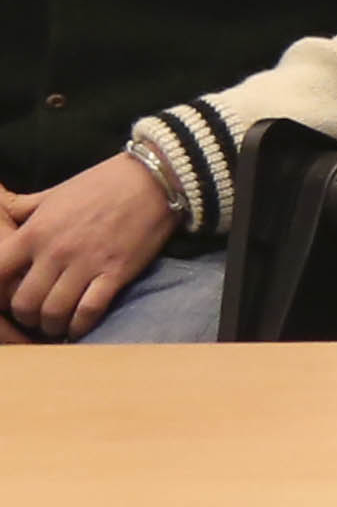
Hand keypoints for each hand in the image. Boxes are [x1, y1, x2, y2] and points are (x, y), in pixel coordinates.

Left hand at [1, 156, 172, 341]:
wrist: (152, 180)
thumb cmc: (101, 184)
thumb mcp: (54, 193)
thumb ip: (26, 209)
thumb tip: (6, 216)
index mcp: (34, 232)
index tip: (9, 296)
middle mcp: (55, 251)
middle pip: (24, 303)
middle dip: (26, 316)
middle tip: (35, 317)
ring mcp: (86, 264)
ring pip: (53, 313)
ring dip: (52, 325)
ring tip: (57, 325)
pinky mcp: (115, 273)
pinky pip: (89, 311)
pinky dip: (80, 326)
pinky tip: (79, 326)